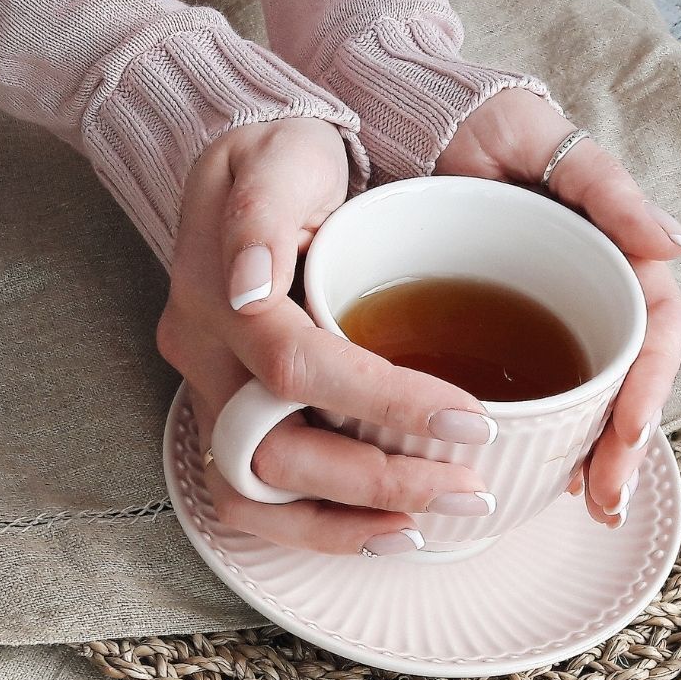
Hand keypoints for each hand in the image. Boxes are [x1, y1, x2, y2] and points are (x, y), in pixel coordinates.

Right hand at [158, 119, 497, 555]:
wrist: (246, 163)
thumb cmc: (279, 153)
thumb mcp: (278, 154)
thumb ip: (259, 214)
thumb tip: (251, 287)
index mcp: (217, 295)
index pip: (299, 369)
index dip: (386, 402)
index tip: (474, 419)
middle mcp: (206, 357)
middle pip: (273, 453)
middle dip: (377, 482)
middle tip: (468, 485)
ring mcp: (213, 391)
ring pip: (256, 497)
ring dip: (348, 522)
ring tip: (432, 523)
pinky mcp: (232, 412)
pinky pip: (262, 497)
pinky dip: (324, 524)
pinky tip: (391, 527)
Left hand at [437, 89, 680, 527]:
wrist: (402, 117)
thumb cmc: (479, 121)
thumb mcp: (543, 141)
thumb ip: (609, 190)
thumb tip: (680, 247)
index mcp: (613, 251)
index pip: (654, 330)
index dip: (649, 387)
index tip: (629, 437)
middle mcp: (586, 288)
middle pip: (625, 379)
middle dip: (623, 446)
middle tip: (602, 501)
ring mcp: (542, 312)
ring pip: (585, 395)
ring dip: (591, 454)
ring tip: (582, 503)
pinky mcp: (494, 327)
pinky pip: (532, 388)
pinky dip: (542, 433)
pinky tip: (536, 470)